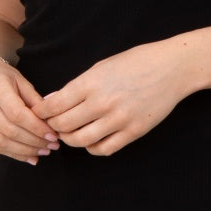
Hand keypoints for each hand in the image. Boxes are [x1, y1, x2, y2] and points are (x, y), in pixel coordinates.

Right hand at [0, 59, 59, 164]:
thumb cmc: (1, 77)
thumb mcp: (21, 81)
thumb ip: (35, 102)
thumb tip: (51, 125)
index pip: (17, 114)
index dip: (36, 128)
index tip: (53, 136)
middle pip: (8, 130)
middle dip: (33, 142)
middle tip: (51, 147)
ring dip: (23, 151)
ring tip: (41, 152)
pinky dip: (12, 153)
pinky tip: (27, 155)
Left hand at [33, 39, 190, 156]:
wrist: (172, 68)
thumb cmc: (136, 62)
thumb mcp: (102, 66)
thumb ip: (77, 86)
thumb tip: (52, 102)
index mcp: (91, 82)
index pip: (55, 106)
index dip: (42, 113)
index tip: (39, 114)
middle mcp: (103, 102)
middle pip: (64, 125)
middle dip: (52, 127)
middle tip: (51, 125)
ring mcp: (119, 119)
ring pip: (81, 140)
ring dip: (69, 140)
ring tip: (68, 134)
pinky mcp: (133, 132)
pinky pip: (104, 149)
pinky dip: (92, 148)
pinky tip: (91, 140)